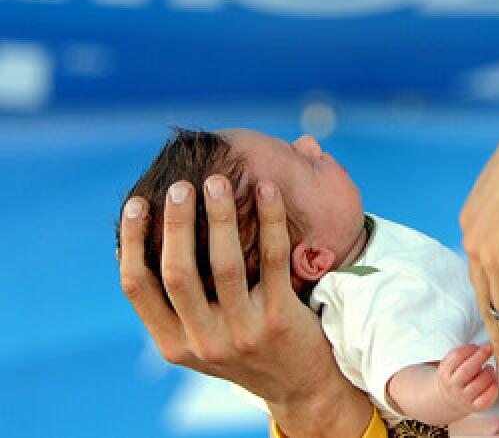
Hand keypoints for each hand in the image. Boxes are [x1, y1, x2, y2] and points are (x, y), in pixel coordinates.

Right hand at [118, 176, 371, 437]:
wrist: (301, 384)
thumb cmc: (247, 344)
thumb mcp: (203, 334)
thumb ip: (180, 299)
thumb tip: (154, 233)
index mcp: (173, 343)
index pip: (137, 288)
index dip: (130, 243)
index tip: (134, 204)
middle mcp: (202, 342)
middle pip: (176, 273)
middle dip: (175, 224)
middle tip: (179, 185)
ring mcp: (242, 332)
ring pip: (224, 265)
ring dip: (219, 217)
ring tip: (216, 181)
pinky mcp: (280, 319)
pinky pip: (273, 259)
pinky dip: (269, 219)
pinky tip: (267, 190)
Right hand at [438, 343, 498, 413]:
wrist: (448, 400)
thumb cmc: (454, 376)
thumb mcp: (450, 363)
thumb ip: (463, 353)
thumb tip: (484, 346)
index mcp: (444, 372)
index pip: (456, 356)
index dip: (469, 348)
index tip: (477, 345)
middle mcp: (452, 386)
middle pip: (467, 371)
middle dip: (481, 357)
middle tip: (490, 349)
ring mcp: (463, 398)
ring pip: (478, 384)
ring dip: (488, 373)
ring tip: (490, 368)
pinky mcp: (474, 407)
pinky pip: (486, 399)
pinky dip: (493, 388)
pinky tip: (494, 381)